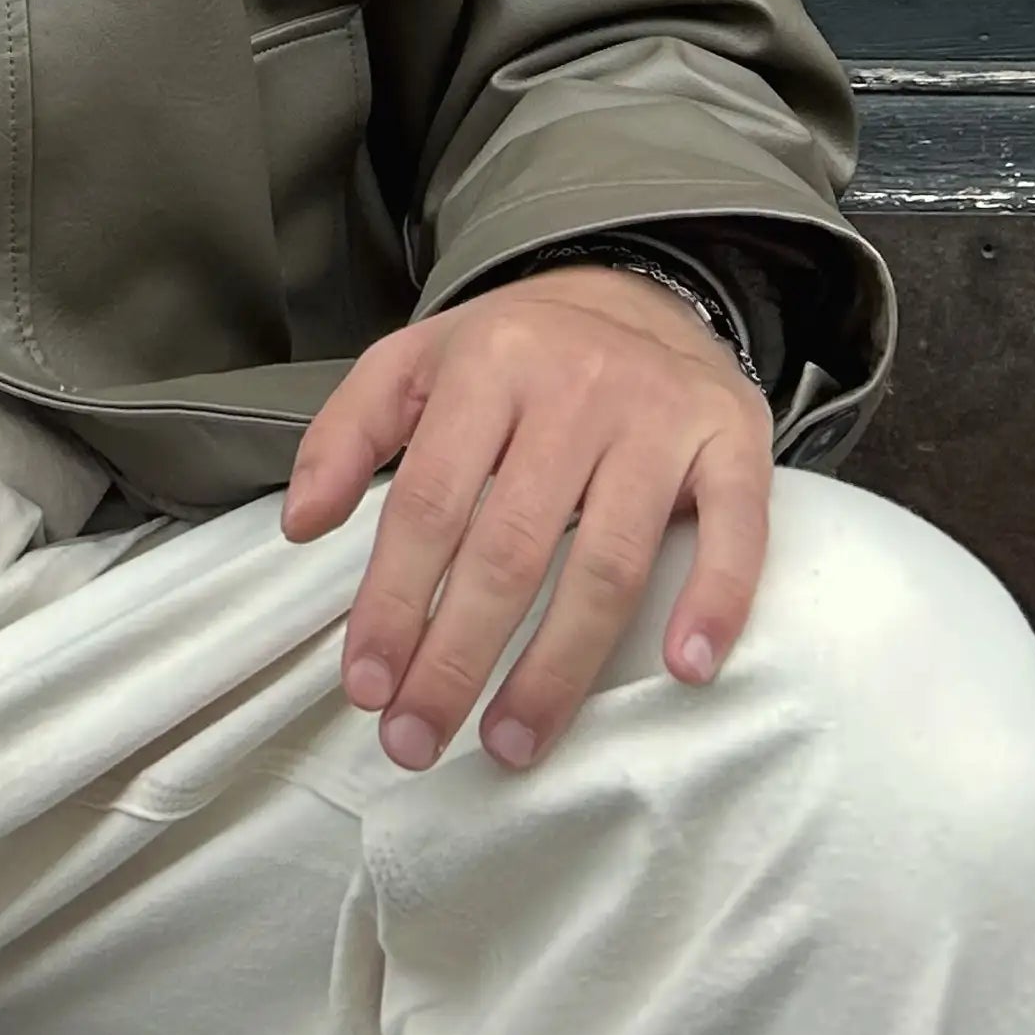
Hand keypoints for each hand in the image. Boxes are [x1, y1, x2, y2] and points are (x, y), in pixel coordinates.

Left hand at [280, 263, 771, 777]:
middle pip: (510, 547)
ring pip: (608, 561)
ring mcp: (660, 416)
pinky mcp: (733, 440)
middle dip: (457, 657)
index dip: (394, 602)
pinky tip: (682, 667)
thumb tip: (300, 522)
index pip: (430, 503)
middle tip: (420, 740)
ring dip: (558, 667)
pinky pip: (734, 530)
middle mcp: (576, 387)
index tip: (368, 686)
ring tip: (513, 741)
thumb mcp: (413, 362)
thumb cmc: (516, 351)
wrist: (639, 293)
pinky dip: (715, 600)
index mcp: (488, 365)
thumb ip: (344, 433)